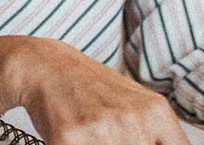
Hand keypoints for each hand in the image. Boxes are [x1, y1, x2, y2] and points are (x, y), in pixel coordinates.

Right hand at [9, 38, 189, 144]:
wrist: (45, 67)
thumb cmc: (91, 86)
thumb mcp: (138, 103)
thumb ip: (158, 133)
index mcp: (155, 113)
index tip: (143, 143)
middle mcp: (132, 121)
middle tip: (106, 136)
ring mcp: (101, 130)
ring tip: (92, 136)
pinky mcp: (69, 138)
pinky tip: (75, 136)